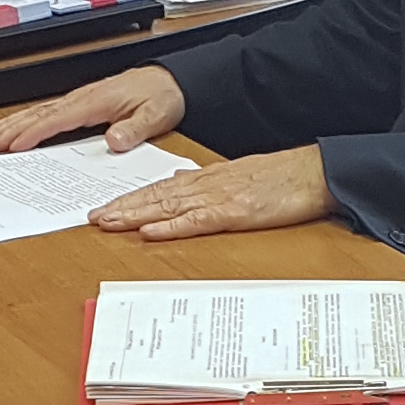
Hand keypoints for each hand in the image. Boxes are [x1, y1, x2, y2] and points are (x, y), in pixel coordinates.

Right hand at [0, 65, 187, 157]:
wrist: (172, 80)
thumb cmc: (163, 95)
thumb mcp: (156, 115)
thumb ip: (134, 129)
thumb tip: (114, 141)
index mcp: (98, 101)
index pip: (61, 118)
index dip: (36, 132)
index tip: (16, 145)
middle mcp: (85, 98)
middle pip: (43, 113)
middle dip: (15, 128)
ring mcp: (82, 100)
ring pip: (42, 111)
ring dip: (16, 124)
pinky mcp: (83, 104)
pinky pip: (51, 112)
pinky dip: (30, 120)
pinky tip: (18, 128)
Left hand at [87, 145, 331, 238]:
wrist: (313, 173)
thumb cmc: (282, 178)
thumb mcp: (239, 177)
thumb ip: (207, 182)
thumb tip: (179, 183)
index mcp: (208, 178)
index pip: (160, 188)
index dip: (130, 199)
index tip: (105, 208)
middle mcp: (207, 185)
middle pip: (155, 196)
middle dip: (121, 208)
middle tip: (91, 218)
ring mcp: (219, 198)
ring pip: (167, 207)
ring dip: (135, 215)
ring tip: (108, 223)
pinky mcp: (234, 213)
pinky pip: (196, 222)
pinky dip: (170, 227)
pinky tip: (149, 231)